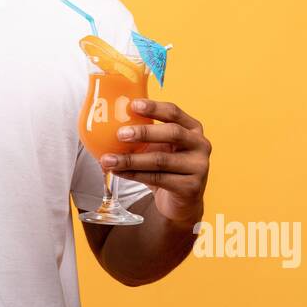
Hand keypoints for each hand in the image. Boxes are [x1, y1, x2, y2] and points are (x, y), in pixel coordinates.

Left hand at [100, 99, 210, 229]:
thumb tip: (107, 124)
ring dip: (131, 160)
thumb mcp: (158, 148)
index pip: (174, 112)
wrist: (181, 202)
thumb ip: (143, 136)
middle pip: (173, 132)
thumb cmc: (167, 169)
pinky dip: (135, 175)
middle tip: (120, 134)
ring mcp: (199, 166)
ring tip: (109, 159)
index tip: (133, 105)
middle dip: (144, 132)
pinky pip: (158, 178)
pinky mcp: (191, 187)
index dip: (154, 107)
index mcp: (192, 128)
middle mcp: (200, 144)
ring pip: (161, 160)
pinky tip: (119, 172)